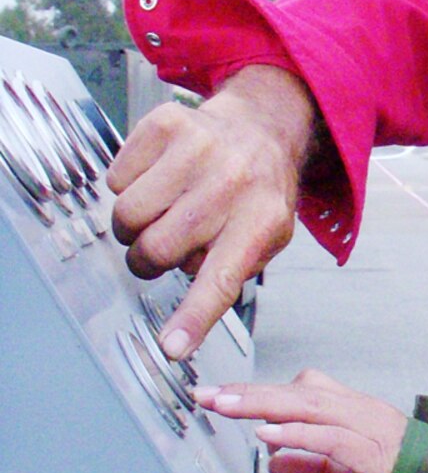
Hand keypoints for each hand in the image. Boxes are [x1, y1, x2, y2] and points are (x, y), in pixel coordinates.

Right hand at [107, 65, 318, 357]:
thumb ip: (231, 274)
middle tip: (164, 246)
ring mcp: (198, 149)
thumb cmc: (257, 191)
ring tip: (162, 212)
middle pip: (156, 250)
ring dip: (135, 225)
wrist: (260, 126)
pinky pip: (116, 179)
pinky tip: (158, 179)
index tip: (171, 346)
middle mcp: (231, 183)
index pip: (220, 281)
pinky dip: (128, 186)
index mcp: (261, 220)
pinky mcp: (165, 125)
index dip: (192, 318)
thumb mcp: (267, 237)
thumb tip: (186, 325)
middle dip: (149, 259)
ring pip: (127, 216)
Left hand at [197, 369, 407, 472]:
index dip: (263, 391)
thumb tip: (274, 463)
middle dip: (251, 393)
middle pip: (300, 391)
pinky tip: (269, 436)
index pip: (305, 390)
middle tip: (211, 396)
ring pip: (311, 406)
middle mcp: (363, 412)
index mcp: (357, 413)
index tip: (225, 397)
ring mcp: (371, 430)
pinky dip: (298, 436)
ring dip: (264, 405)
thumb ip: (313, 470)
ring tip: (228, 406)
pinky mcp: (375, 455)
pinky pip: (331, 439)